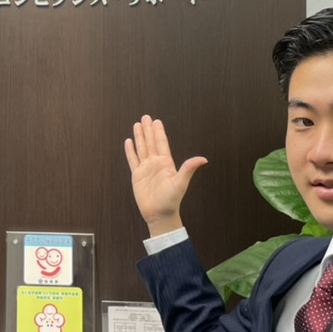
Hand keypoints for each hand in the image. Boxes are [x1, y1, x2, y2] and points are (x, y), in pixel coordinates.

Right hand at [124, 115, 206, 237]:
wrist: (159, 214)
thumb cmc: (171, 201)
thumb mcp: (181, 183)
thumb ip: (188, 168)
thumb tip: (203, 159)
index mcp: (166, 164)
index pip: (161, 144)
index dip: (159, 132)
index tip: (156, 121)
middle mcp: (155, 164)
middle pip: (150, 143)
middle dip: (148, 130)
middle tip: (145, 117)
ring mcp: (146, 169)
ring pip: (141, 149)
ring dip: (139, 137)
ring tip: (137, 125)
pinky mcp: (137, 176)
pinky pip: (133, 160)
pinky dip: (130, 151)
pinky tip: (129, 142)